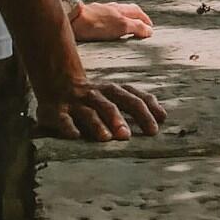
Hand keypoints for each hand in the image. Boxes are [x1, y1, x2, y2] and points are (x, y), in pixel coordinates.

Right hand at [35, 78, 165, 142]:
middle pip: (111, 104)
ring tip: (107, 138)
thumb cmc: (94, 94)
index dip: (146, 109)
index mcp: (112, 90)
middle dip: (120, 119)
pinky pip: (63, 119)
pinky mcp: (56, 111)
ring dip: (98, 124)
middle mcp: (95, 94)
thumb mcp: (114, 94)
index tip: (158, 124)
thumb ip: (135, 102)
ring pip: (89, 112)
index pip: (132, 97)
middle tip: (128, 136)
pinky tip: (75, 136)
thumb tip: (163, 117)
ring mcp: (76, 102)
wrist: (57, 81)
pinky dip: (69, 127)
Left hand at [69, 0, 152, 39]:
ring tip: (125, 27)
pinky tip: (106, 28)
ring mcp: (100, 11)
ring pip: (116, 13)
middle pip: (128, 10)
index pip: (138, 12)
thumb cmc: (96, 24)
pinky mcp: (90, 16)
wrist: (72, 19)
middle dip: (136, 17)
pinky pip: (104, 18)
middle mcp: (112, 8)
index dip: (145, 20)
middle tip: (141, 25)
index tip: (150, 27)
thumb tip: (149, 31)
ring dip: (123, 19)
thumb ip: (136, 27)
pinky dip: (111, 22)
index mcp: (121, 9)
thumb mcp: (121, 26)